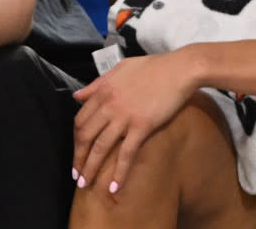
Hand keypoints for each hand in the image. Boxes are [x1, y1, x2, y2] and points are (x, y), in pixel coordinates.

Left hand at [72, 51, 197, 193]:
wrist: (180, 69)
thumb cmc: (153, 66)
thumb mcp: (119, 69)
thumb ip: (96, 83)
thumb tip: (77, 96)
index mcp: (103, 90)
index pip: (80, 119)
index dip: (75, 139)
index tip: (77, 152)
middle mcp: (109, 104)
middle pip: (85, 136)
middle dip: (78, 158)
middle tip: (76, 174)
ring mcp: (124, 116)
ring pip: (100, 147)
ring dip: (90, 168)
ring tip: (85, 184)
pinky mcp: (142, 126)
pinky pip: (126, 154)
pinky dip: (119, 172)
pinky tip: (114, 187)